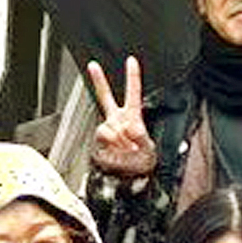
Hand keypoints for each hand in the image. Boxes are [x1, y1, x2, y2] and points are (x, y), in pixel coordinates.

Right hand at [86, 57, 156, 179]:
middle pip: (105, 98)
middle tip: (93, 65)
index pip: (133, 94)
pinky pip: (103, 142)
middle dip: (99, 81)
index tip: (131, 61)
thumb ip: (141, 137)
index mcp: (132, 117)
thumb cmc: (141, 164)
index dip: (132, 77)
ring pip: (107, 129)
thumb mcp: (148, 149)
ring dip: (118, 140)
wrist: (128, 181)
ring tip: (126, 151)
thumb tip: (130, 128)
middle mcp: (116, 121)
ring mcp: (106, 131)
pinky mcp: (98, 144)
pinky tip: (117, 154)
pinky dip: (111, 149)